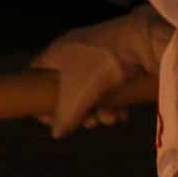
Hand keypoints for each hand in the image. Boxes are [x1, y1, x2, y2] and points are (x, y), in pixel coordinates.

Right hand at [31, 6, 170, 137]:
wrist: (140, 43)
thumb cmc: (97, 68)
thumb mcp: (76, 97)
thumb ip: (64, 118)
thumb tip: (57, 133)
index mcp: (55, 54)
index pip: (36, 79)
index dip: (40, 101)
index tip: (53, 120)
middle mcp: (74, 52)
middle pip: (67, 90)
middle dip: (79, 112)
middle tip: (90, 123)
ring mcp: (98, 55)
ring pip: (91, 90)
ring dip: (100, 110)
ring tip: (111, 118)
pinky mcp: (120, 60)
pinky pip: (110, 86)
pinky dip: (115, 102)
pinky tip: (122, 112)